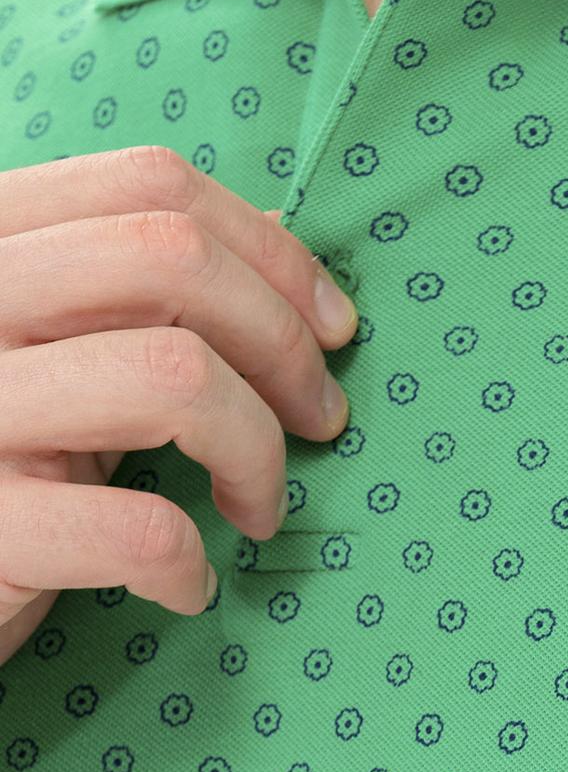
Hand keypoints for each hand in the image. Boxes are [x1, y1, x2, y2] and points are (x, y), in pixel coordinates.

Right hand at [0, 145, 354, 663]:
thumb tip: (279, 230)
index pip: (149, 186)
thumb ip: (143, 288)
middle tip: (319, 419)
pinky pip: (139, 531)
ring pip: (174, 375)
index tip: (332, 328)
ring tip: (255, 507)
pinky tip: (184, 585)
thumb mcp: (63, 351)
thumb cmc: (7, 461)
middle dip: (282, 340)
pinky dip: (190, 565)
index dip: (270, 253)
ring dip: (255, 451)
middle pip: (172, 257)